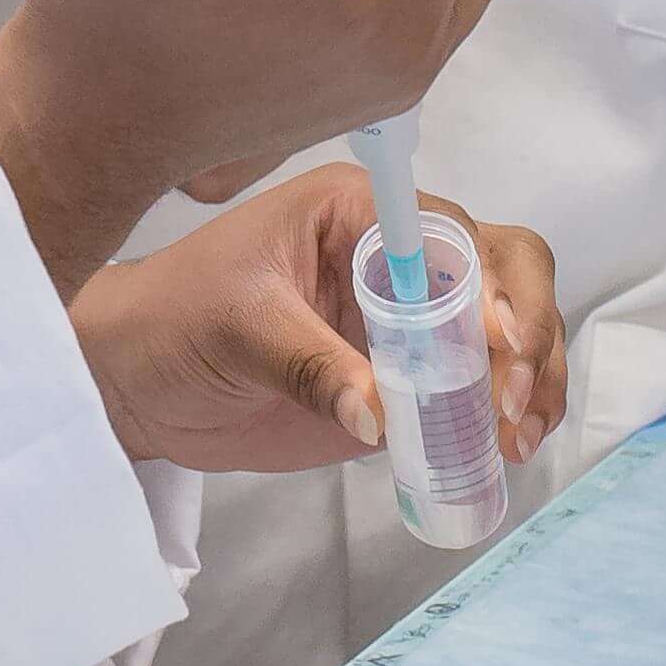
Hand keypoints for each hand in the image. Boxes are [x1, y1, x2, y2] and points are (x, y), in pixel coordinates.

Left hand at [73, 162, 572, 473]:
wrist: (136, 380)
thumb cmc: (172, 321)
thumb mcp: (235, 328)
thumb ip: (308, 366)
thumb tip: (381, 416)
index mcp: (360, 213)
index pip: (455, 231)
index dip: (494, 281)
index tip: (499, 343)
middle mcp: (399, 258)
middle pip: (506, 273)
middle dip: (527, 334)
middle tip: (510, 404)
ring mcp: (411, 320)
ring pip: (508, 333)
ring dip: (529, 382)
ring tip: (515, 442)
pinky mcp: (408, 380)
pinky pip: (475, 392)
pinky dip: (501, 419)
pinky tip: (501, 453)